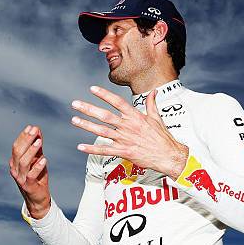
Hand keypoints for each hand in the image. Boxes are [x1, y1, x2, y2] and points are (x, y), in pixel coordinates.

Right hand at [10, 125, 50, 218]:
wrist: (37, 198)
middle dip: (26, 140)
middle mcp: (15, 169)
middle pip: (18, 152)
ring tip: (39, 142)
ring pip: (23, 162)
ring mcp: (20, 178)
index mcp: (15, 162)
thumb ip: (37, 147)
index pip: (16, 147)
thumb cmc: (37, 177)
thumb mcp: (37, 160)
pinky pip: (31, 175)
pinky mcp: (28, 185)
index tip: (32, 127)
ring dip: (31, 151)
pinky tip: (44, 159)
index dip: (23, 136)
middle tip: (34, 130)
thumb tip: (37, 130)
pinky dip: (37, 167)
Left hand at [71, 86, 188, 179]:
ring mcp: (125, 139)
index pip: (118, 102)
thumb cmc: (163, 137)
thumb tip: (154, 91)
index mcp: (136, 117)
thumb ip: (152, 103)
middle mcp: (128, 126)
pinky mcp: (124, 152)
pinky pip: (105, 150)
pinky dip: (92, 149)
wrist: (168, 155)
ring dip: (86, 125)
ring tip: (74, 120)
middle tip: (76, 104)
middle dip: (89, 109)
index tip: (93, 89)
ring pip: (101, 131)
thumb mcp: (157, 117)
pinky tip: (81, 146)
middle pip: (105, 116)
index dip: (104, 95)